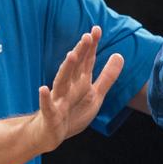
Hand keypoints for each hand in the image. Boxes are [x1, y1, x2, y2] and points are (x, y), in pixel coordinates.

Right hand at [32, 26, 123, 151]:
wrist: (51, 135)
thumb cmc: (72, 112)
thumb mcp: (95, 94)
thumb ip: (107, 76)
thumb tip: (119, 55)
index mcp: (80, 82)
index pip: (87, 61)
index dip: (92, 46)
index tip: (97, 29)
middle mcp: (69, 87)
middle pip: (75, 67)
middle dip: (81, 52)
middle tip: (87, 36)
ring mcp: (59, 100)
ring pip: (62, 81)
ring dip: (66, 69)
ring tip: (71, 55)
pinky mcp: (51, 115)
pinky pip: (47, 106)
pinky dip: (45, 98)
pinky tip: (43, 89)